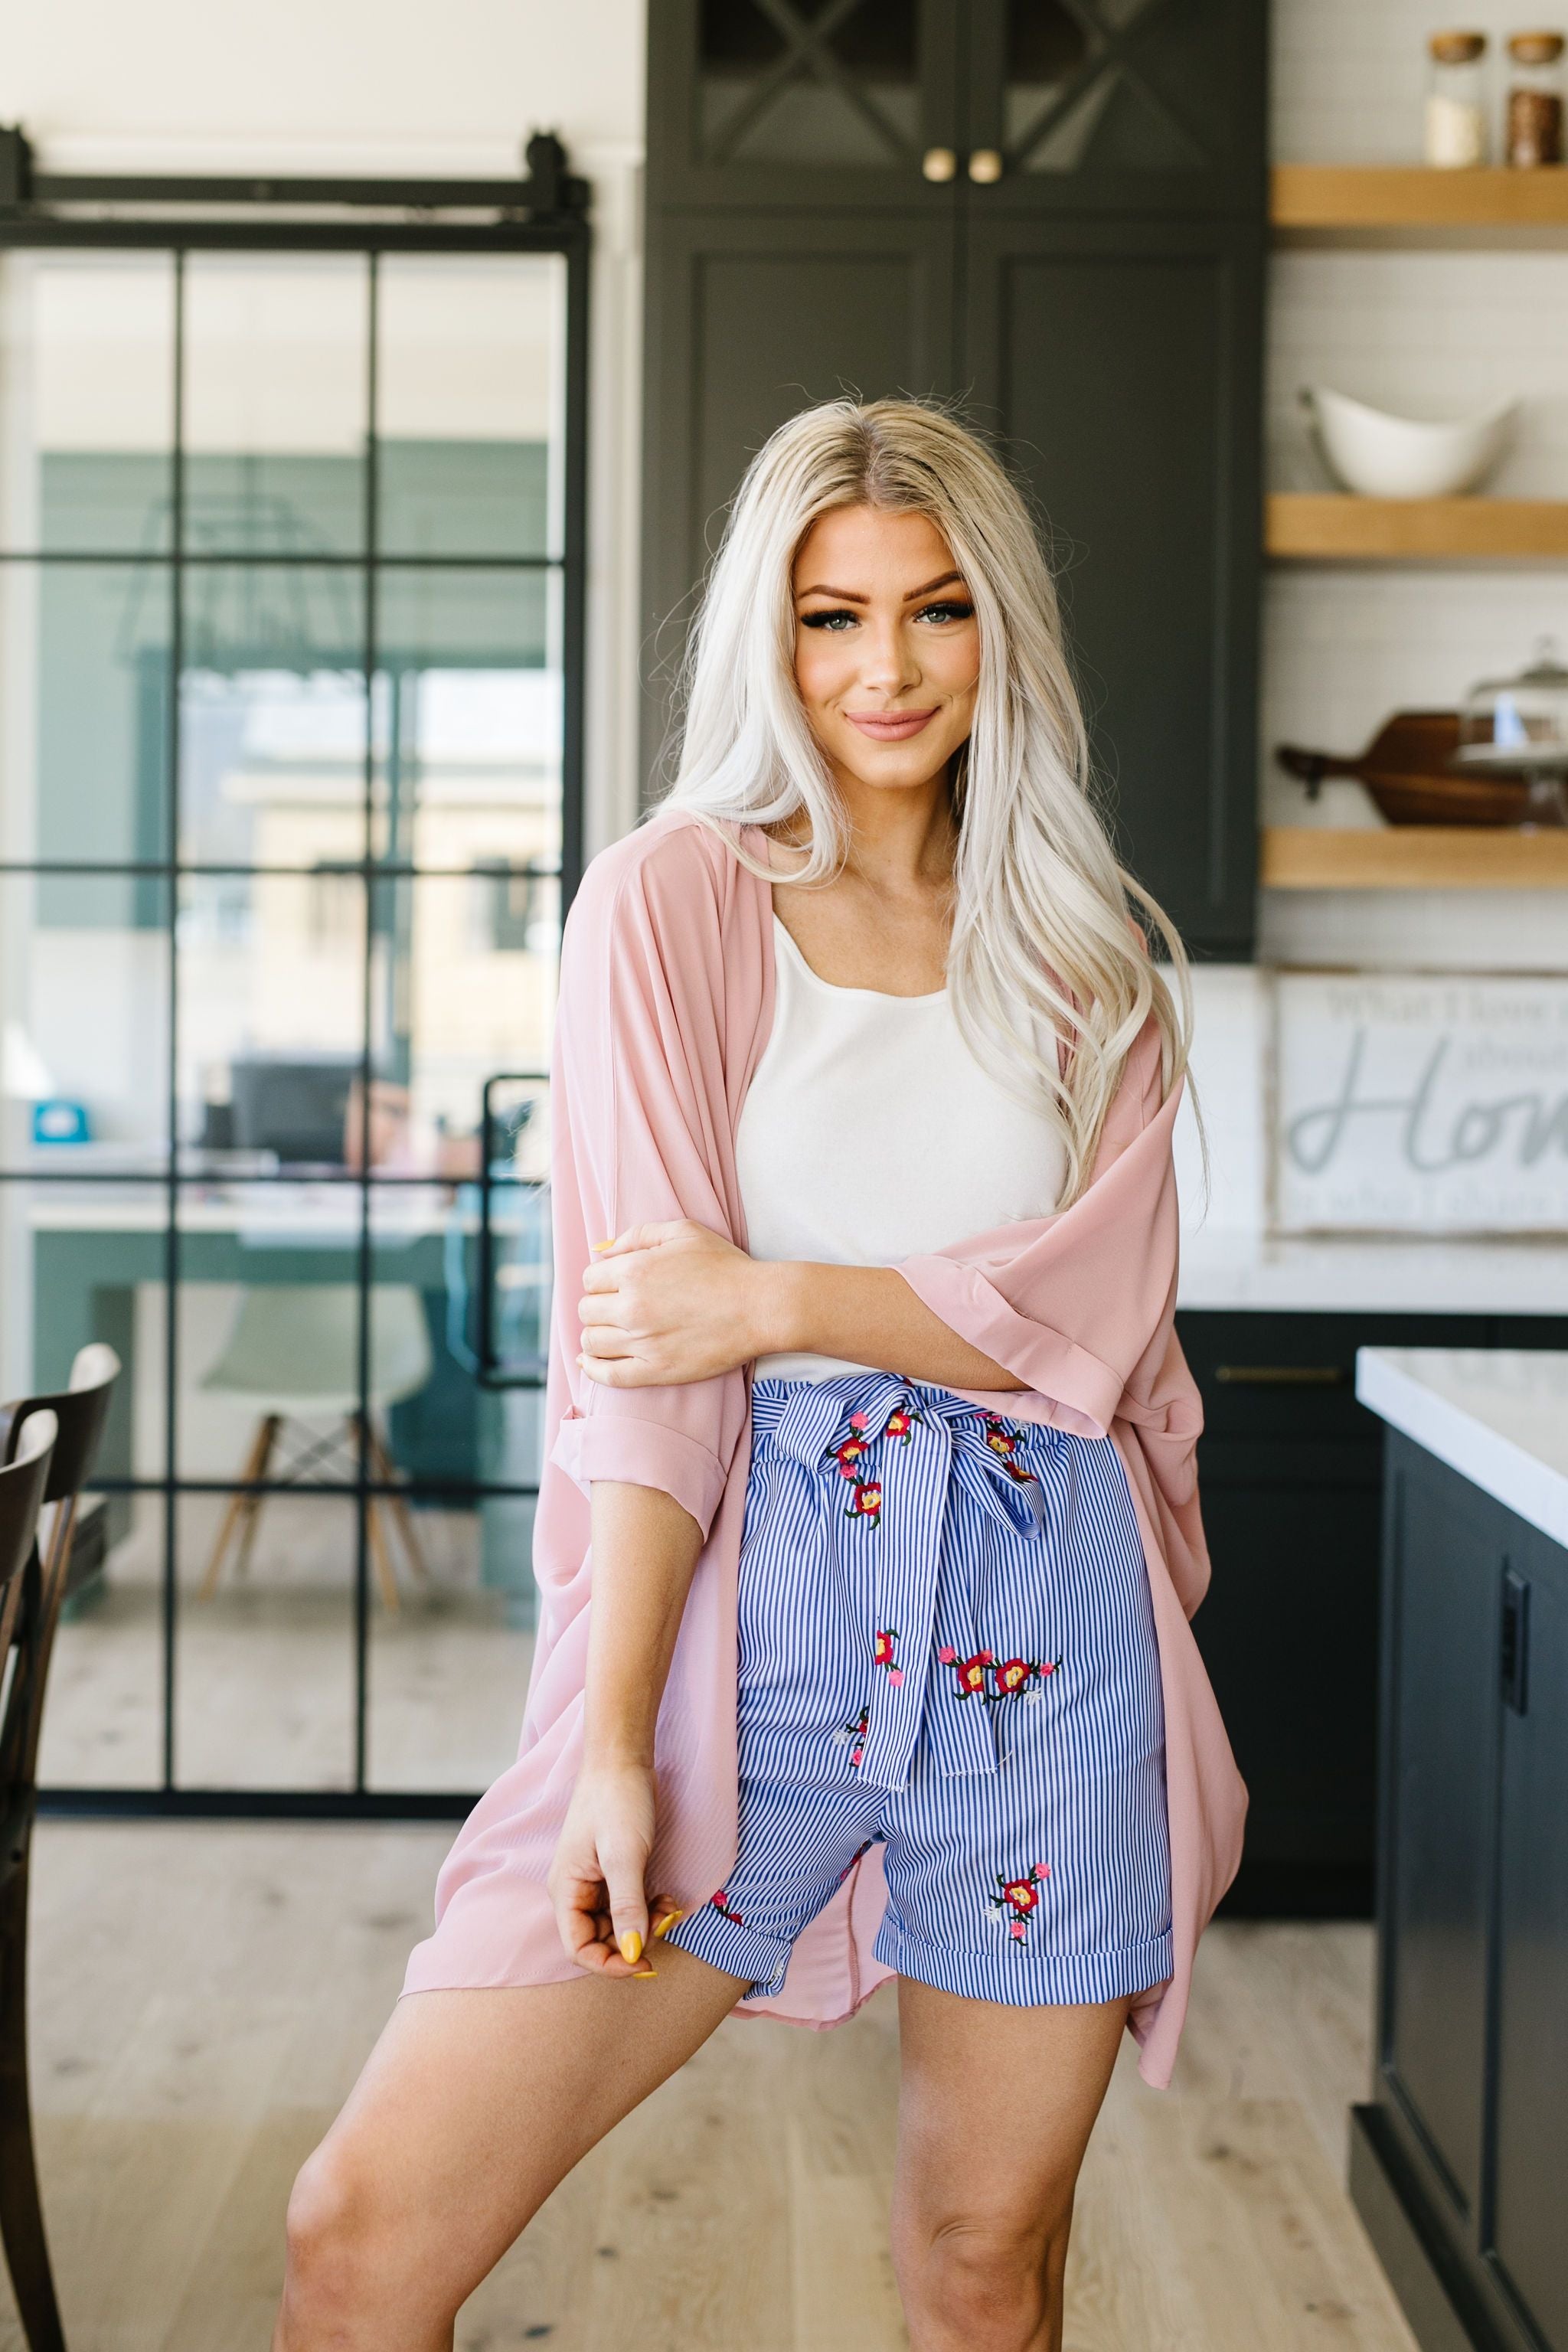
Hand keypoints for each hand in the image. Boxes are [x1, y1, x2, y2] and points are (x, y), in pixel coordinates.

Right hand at [547, 1758, 683, 1976]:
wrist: (623, 1758)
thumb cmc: (618, 1801)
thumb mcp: (625, 1856)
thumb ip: (627, 1907)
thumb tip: (631, 1954)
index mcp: (566, 1890)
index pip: (579, 1949)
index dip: (610, 1964)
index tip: (646, 1962)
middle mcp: (575, 1891)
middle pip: (600, 1941)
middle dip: (633, 1941)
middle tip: (666, 1922)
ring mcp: (594, 1882)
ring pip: (617, 1925)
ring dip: (645, 1925)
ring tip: (670, 1907)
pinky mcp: (613, 1872)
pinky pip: (628, 1906)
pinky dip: (648, 1908)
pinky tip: (667, 1897)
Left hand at [577, 1218, 785, 1386]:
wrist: (759, 1307)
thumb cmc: (725, 1266)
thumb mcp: (683, 1232)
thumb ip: (637, 1235)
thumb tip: (601, 1251)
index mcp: (634, 1271)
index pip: (590, 1280)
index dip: (601, 1281)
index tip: (616, 1285)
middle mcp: (631, 1308)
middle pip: (587, 1311)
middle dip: (598, 1307)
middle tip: (617, 1307)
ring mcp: (643, 1343)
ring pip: (592, 1343)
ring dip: (595, 1335)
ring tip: (611, 1331)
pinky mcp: (656, 1371)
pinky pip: (608, 1375)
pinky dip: (593, 1369)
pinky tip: (590, 1362)